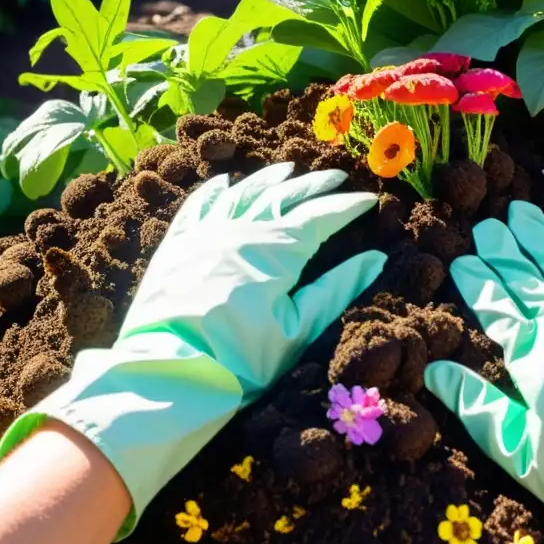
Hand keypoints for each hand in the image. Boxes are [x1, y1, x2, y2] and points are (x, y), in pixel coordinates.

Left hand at [0, 164, 386, 535]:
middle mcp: (241, 229)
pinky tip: (224, 182)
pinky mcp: (176, 247)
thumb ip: (337, 288)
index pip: (321, 216)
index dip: (346, 206)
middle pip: (284, 196)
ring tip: (288, 170)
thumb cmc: (241, 359)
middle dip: (314, 185)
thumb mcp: (297, 329)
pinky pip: (198, 206)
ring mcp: (205, 234)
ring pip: (242, 193)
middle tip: (337, 176)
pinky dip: (214, 191)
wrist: (167, 373)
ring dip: (269, 179)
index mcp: (276, 249)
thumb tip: (376, 258)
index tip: (369, 200)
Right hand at [425, 201, 543, 543]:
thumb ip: (475, 405)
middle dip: (510, 245)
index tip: (462, 256)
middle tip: (496, 219)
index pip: (495, 303)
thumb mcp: (518, 449)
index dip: (478, 278)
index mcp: (532, 351)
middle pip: (532, 273)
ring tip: (542, 210)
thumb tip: (433, 370)